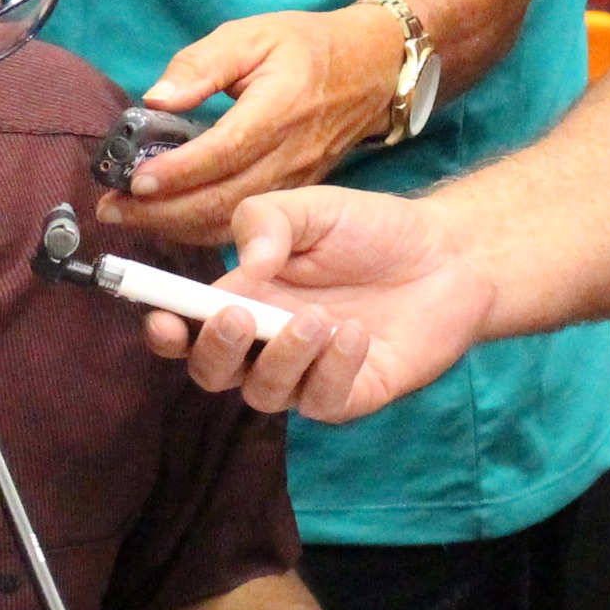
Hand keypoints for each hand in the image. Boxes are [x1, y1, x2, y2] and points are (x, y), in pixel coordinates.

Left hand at [96, 7, 407, 247]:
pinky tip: (168, 222)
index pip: (225, 151)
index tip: (134, 181)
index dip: (179, 172)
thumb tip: (155, 98)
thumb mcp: (251, 35)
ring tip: (128, 217)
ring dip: (177, 228)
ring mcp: (298, 180)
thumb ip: (201, 64)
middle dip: (163, 213)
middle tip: (111, 209)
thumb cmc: (304, 46)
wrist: (371, 69)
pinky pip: (247, 223)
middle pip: (226, 200)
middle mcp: (292, 154)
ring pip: (235, 222)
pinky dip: (202, 230)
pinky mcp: (297, 195)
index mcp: (280, 108)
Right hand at [140, 185, 494, 421]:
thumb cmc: (372, 231)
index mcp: (245, 297)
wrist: (448, 254)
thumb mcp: (313, 207)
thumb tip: (245, 263)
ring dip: (282, 358)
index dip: (166, 331)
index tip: (161, 319)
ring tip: (317, 319)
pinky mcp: (350, 395)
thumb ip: (266, 221)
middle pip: (214, 373)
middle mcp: (268, 343)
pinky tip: (354, 334)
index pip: (188, 326)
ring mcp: (308, 374)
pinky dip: (332, 371)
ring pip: (265, 393)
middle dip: (215, 351)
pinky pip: (322, 402)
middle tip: (239, 316)